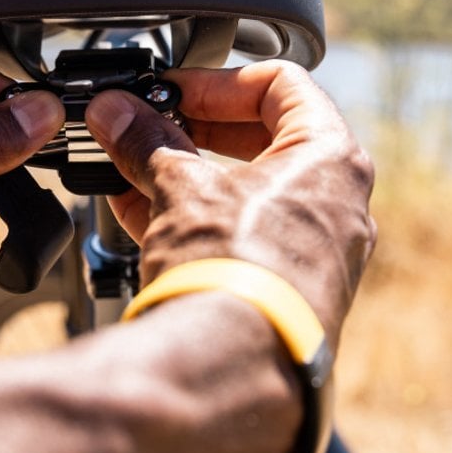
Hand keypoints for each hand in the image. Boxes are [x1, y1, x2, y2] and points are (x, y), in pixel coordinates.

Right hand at [85, 60, 375, 343]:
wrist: (234, 370)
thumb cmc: (233, 273)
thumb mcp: (181, 188)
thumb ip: (146, 140)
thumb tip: (116, 112)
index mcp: (330, 160)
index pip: (281, 85)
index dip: (216, 81)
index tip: (170, 89)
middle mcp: (335, 204)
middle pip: (262, 139)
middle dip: (194, 130)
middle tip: (148, 124)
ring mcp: (313, 251)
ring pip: (245, 191)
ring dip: (185, 174)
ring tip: (130, 167)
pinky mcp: (284, 290)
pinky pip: (238, 236)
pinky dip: (193, 217)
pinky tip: (137, 212)